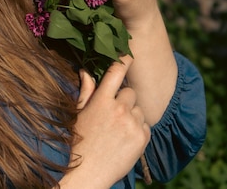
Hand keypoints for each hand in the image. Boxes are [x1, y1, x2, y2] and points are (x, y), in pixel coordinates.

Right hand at [59, 57, 150, 188]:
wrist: (89, 173)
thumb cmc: (81, 141)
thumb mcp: (80, 114)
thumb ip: (86, 91)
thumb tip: (85, 71)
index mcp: (101, 100)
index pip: (116, 71)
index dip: (124, 59)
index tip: (128, 52)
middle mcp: (118, 108)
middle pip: (130, 92)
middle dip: (125, 100)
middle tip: (115, 115)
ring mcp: (131, 123)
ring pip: (139, 110)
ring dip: (133, 116)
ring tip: (119, 131)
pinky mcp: (142, 138)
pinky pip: (146, 125)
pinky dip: (139, 130)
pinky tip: (126, 139)